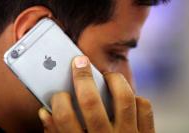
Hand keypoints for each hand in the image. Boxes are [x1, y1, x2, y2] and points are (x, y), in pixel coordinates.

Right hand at [38, 56, 154, 132]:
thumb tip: (45, 111)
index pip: (64, 118)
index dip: (58, 101)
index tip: (59, 93)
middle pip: (91, 102)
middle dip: (82, 77)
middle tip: (79, 61)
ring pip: (123, 99)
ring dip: (114, 80)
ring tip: (105, 75)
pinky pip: (144, 108)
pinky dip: (136, 97)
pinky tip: (125, 96)